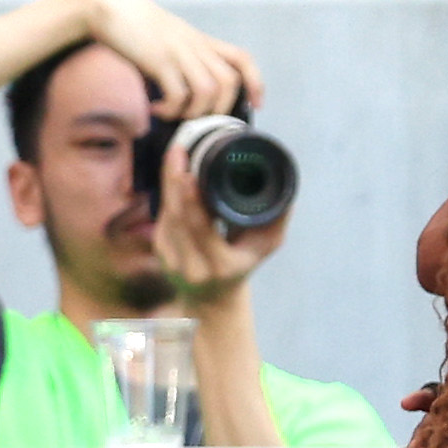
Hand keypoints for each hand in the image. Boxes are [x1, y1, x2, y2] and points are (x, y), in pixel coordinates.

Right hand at [71, 0, 262, 120]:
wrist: (107, 4)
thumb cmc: (135, 25)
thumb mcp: (169, 39)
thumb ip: (183, 62)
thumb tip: (184, 95)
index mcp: (201, 41)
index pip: (242, 58)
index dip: (255, 83)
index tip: (256, 104)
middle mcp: (195, 46)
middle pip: (229, 82)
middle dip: (220, 109)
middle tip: (199, 119)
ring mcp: (179, 52)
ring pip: (208, 90)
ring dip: (194, 112)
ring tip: (175, 115)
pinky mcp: (159, 59)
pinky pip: (178, 94)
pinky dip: (171, 109)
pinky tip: (157, 109)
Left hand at [145, 131, 285, 304]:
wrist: (215, 296)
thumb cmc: (244, 264)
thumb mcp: (266, 245)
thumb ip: (275, 220)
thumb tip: (287, 194)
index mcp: (221, 265)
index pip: (200, 228)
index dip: (191, 199)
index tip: (189, 171)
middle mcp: (192, 266)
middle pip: (177, 216)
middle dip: (174, 180)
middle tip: (178, 151)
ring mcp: (171, 260)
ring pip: (166, 214)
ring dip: (169, 182)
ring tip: (177, 155)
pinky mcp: (160, 249)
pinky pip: (163, 216)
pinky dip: (169, 193)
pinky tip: (174, 174)